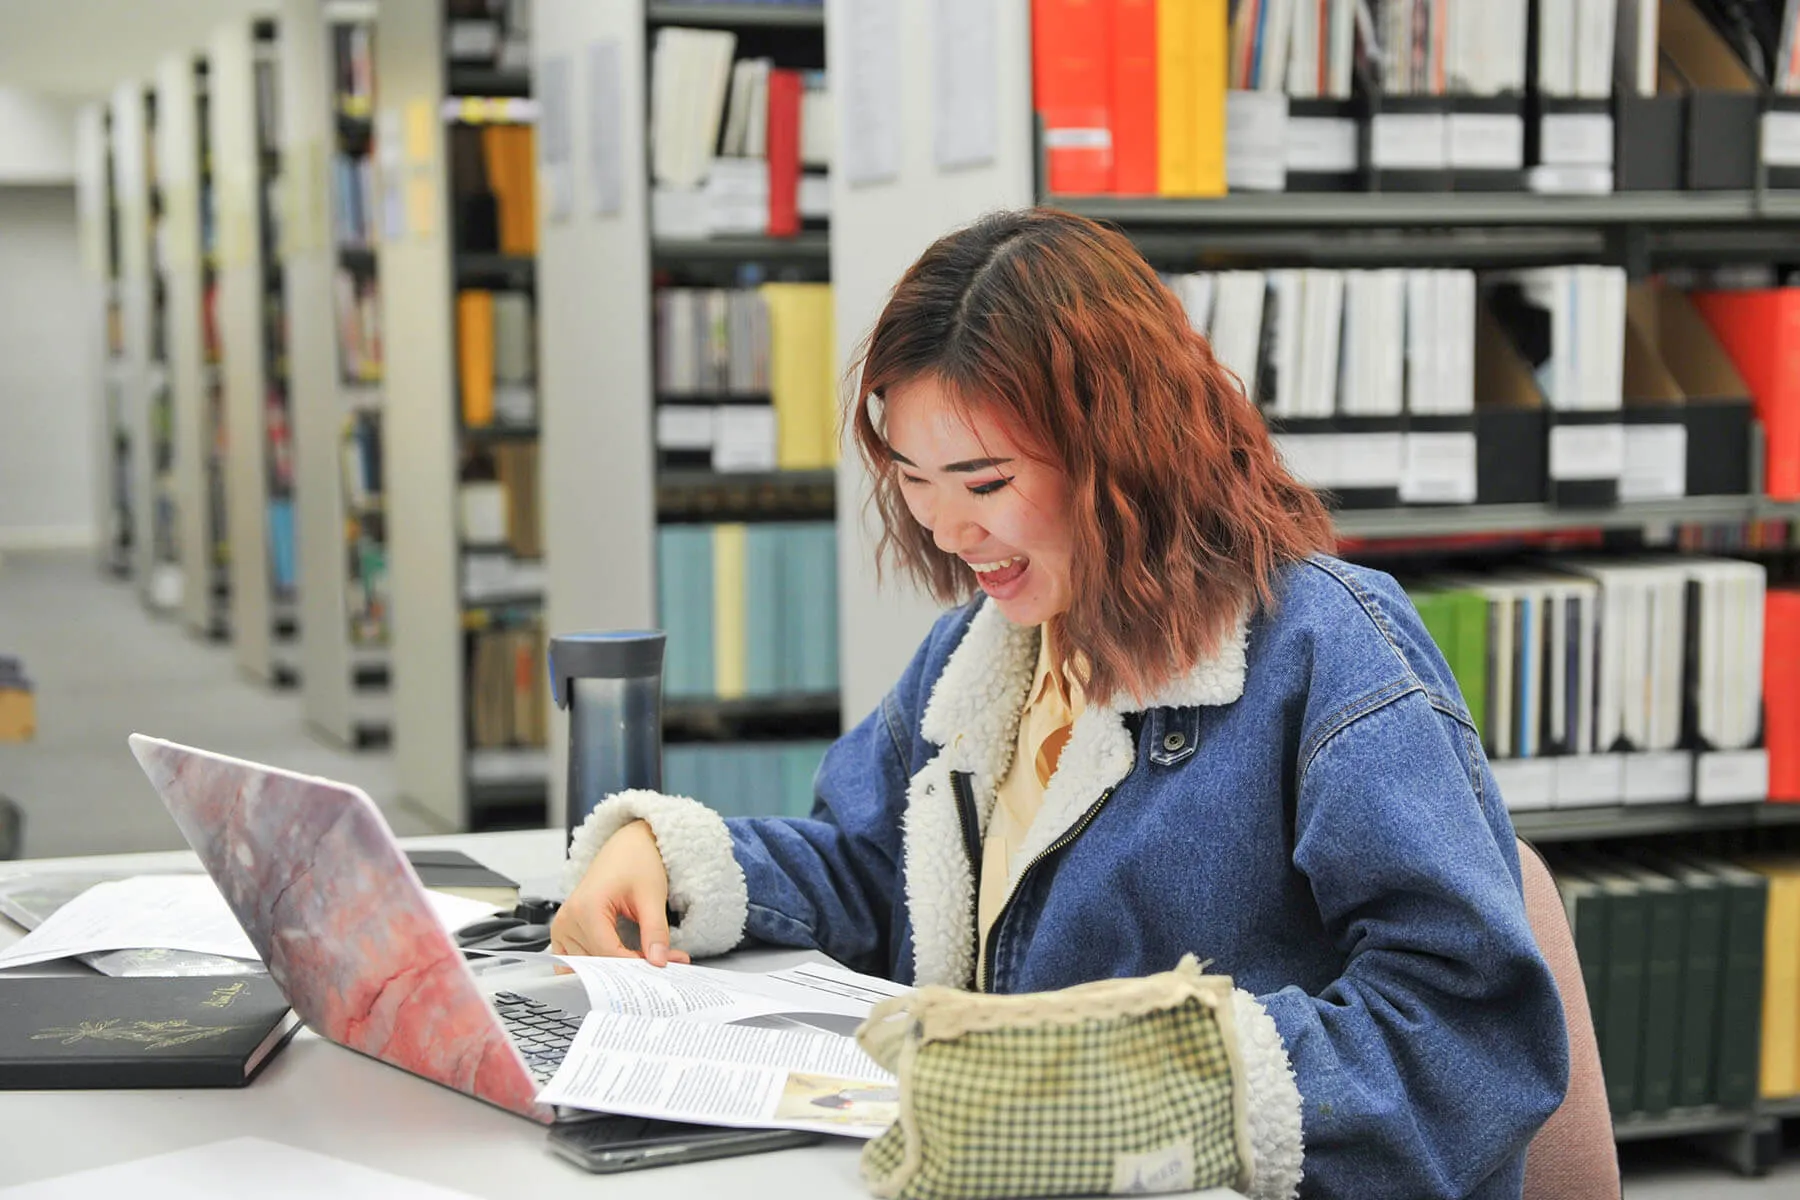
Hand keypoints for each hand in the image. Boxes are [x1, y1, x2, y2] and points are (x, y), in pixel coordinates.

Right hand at [549, 819, 690, 966]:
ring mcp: (562, 926)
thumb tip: (658, 961)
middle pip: (597, 962)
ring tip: (642, 958)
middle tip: (658, 963)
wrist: (626, 846)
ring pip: (587, 965)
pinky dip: (597, 964)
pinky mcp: (564, 930)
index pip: (609, 953)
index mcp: (585, 908)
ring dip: (614, 969)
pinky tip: (619, 960)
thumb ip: (655, 932)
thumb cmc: (636, 862)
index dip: (636, 964)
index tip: (658, 966)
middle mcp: (568, 919)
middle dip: (628, 967)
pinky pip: (576, 960)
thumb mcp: (652, 896)